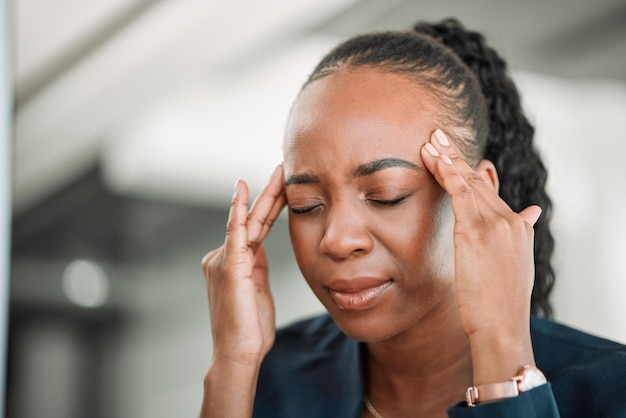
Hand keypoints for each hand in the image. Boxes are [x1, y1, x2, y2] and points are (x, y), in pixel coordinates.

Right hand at [202, 164, 285, 366]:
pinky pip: (234, 232)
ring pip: (248, 221)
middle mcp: (225, 256)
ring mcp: (224, 259)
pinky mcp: (228, 266)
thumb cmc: (250, 330)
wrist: (240, 353)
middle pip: (253, 219)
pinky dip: (238, 210)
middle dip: (270, 193)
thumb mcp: (258, 291)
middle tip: (284, 169)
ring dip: (265, 196)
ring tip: (279, 174)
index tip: (285, 187)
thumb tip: (261, 249)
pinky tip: (242, 189)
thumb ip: (257, 268)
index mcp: (236, 262)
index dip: (271, 206)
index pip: (257, 227)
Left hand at [420, 129, 539, 383]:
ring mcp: (495, 224)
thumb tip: (532, 211)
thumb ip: (521, 233)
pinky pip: (460, 194)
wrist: (502, 326)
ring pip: (466, 182)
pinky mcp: (477, 231)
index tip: (453, 156)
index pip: (488, 191)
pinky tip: (435, 158)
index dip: (468, 172)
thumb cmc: (502, 302)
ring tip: (430, 141)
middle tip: (437, 135)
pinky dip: (447, 173)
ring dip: (446, 159)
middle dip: (455, 157)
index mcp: (517, 226)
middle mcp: (509, 220)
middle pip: (477, 181)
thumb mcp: (516, 264)